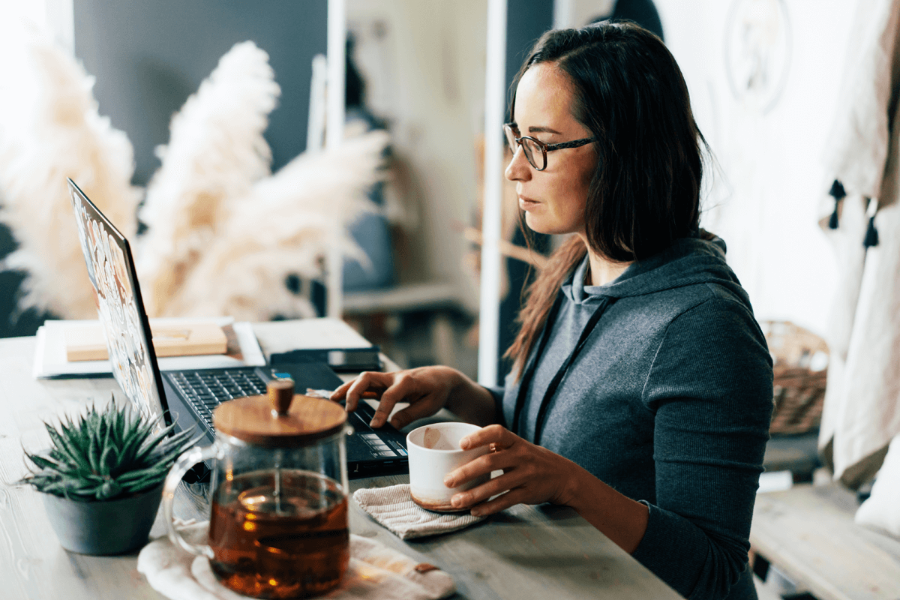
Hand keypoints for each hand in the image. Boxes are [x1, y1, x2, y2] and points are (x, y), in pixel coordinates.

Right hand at [330, 366, 462, 428]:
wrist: (441, 377)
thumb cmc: (437, 390)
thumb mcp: (430, 405)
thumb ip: (410, 414)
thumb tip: (392, 424)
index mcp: (408, 381)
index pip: (389, 395)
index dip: (381, 411)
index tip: (375, 426)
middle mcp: (394, 377)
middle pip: (368, 378)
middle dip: (355, 392)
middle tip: (348, 410)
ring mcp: (388, 379)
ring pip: (363, 379)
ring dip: (347, 388)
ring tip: (333, 400)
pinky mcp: (384, 383)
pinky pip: (365, 385)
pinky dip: (352, 390)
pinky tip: (340, 399)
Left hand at [442, 425, 581, 515]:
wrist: (562, 476)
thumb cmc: (529, 459)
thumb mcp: (517, 447)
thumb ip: (495, 446)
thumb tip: (459, 450)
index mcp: (516, 441)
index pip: (497, 433)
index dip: (479, 437)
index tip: (461, 444)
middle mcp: (522, 456)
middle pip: (491, 462)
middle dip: (467, 472)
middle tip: (448, 481)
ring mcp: (526, 475)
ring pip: (497, 485)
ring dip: (474, 494)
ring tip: (455, 501)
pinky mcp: (529, 493)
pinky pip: (506, 501)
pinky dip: (489, 507)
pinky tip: (474, 511)